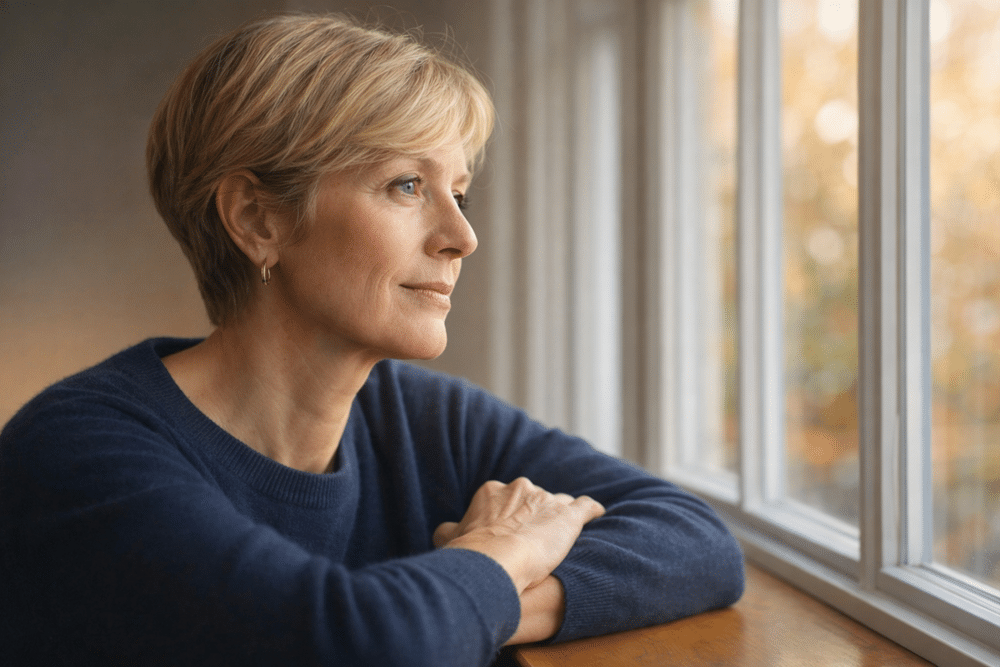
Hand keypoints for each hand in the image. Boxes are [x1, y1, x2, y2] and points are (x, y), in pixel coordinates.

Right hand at [433, 477, 604, 593]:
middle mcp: (521, 488)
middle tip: (532, 538)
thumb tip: (447, 530)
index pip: (507, 498)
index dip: (509, 517)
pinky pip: (587, 507)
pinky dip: (591, 510)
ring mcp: (547, 499)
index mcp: (494, 490)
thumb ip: (450, 529)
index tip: (509, 533)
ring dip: (559, 517)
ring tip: (560, 536)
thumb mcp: (450, 537)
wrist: (497, 559)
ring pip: (558, 503)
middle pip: (534, 498)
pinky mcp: (570, 516)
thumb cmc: (472, 551)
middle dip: (535, 515)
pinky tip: (596, 514)